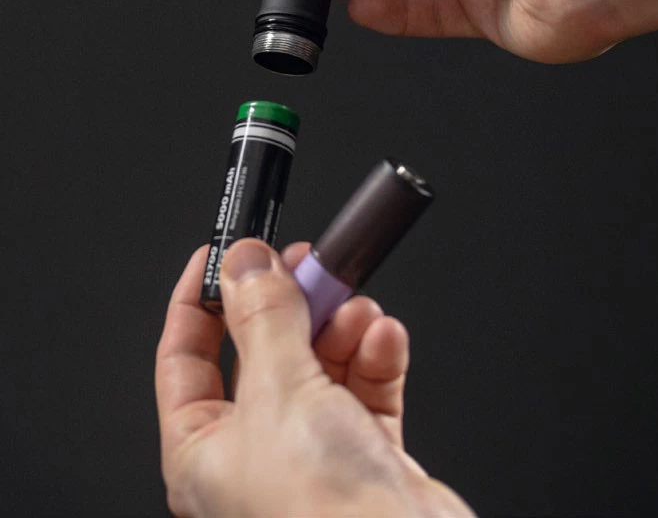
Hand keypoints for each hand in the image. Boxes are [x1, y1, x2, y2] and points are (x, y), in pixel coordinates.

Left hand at [155, 240, 473, 516]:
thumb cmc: (322, 512)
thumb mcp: (279, 389)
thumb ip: (262, 315)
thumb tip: (245, 262)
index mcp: (203, 450)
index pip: (184, 356)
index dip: (200, 298)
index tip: (222, 254)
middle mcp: (255, 452)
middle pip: (263, 350)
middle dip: (289, 305)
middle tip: (305, 265)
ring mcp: (313, 451)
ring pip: (319, 362)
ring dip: (341, 327)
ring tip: (356, 309)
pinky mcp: (365, 452)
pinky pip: (364, 386)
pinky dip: (375, 355)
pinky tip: (383, 339)